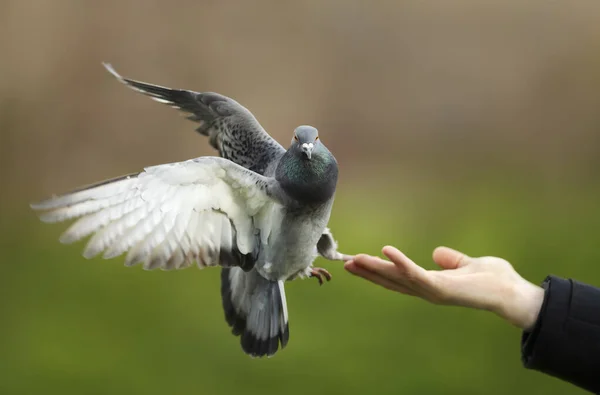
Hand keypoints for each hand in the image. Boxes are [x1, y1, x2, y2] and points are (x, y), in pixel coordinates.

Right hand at [344, 246, 544, 330]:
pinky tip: (385, 250)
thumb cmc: (495, 280)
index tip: (359, 262)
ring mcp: (432, 291)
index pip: (399, 278)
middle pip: (391, 281)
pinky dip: (400, 263)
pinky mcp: (440, 288)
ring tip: (354, 260)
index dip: (379, 271)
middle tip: (346, 264)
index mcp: (431, 284)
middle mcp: (427, 290)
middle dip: (369, 273)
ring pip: (397, 278)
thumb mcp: (468, 264)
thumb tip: (438, 253)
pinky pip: (415, 274)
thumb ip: (452, 260)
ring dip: (375, 269)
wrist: (514, 293)